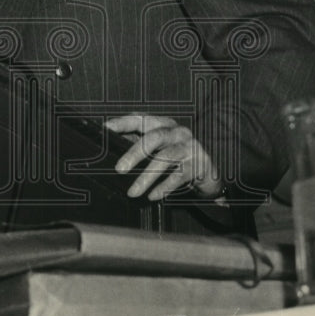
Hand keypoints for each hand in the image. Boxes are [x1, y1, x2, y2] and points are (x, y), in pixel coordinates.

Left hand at [104, 113, 222, 201]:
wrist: (208, 172)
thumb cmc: (176, 157)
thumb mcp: (158, 147)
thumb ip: (138, 143)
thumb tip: (110, 146)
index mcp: (163, 124)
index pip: (141, 119)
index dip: (123, 122)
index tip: (106, 128)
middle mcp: (177, 132)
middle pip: (154, 137)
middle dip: (135, 153)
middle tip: (119, 169)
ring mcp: (189, 147)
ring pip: (166, 158)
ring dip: (147, 177)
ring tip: (132, 192)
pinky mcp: (199, 164)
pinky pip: (179, 176)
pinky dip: (164, 187)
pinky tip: (152, 196)